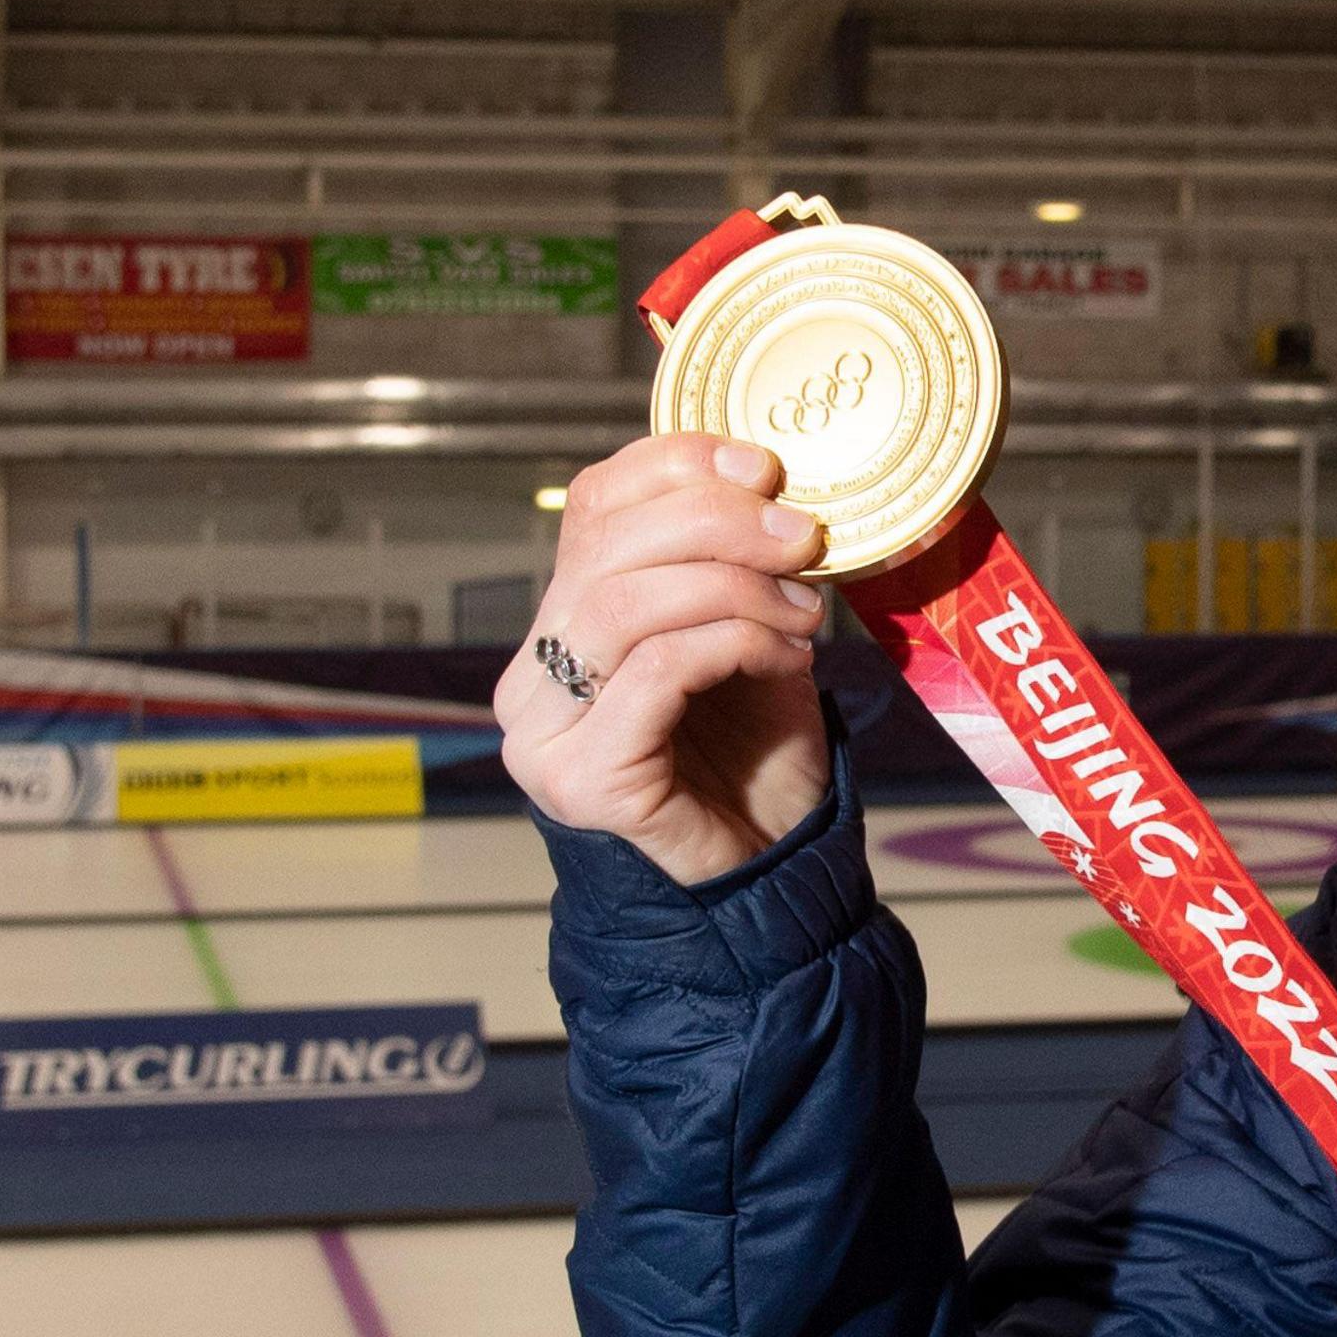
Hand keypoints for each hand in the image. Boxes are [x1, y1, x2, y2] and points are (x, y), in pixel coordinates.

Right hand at [497, 433, 832, 886]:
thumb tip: (766, 477)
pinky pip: (655, 672)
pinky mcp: (583, 779)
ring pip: (622, 606)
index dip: (674, 466)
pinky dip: (733, 645)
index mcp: (562, 622)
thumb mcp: (751, 635)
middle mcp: (532, 674)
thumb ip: (733, 565)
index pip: (591, 506)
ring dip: (732, 589)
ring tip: (804, 611)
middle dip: (718, 523)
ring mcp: (544, 732)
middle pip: (606, 549)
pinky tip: (788, 659)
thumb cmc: (756, 754)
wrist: (771, 871)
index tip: (763, 465)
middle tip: (802, 535)